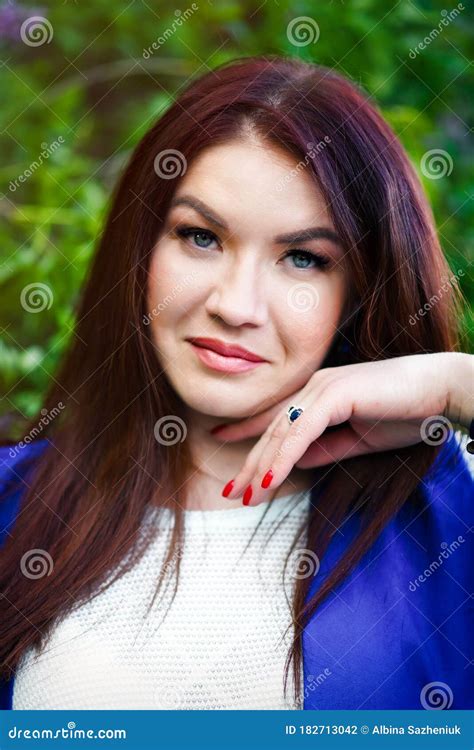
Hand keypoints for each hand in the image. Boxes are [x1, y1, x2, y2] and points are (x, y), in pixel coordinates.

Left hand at [216, 352, 472, 505]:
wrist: (440, 390)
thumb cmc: (406, 411)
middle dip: (251, 461)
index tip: (222, 442)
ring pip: (282, 432)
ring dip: (262, 466)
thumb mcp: (358, 439)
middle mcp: (315, 387)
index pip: (277, 417)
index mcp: (319, 394)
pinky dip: (283, 457)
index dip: (247, 431)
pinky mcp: (335, 395)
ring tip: (245, 495)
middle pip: (274, 429)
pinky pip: (302, 431)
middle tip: (230, 489)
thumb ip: (326, 448)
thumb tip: (296, 461)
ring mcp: (323, 388)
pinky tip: (270, 479)